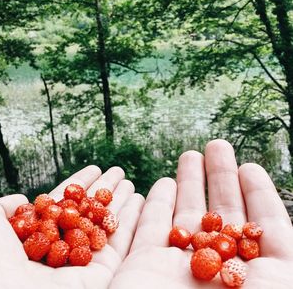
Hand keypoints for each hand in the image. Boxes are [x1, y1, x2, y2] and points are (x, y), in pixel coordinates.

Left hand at [0, 166, 143, 288]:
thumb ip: (2, 210)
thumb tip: (19, 200)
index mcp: (40, 237)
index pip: (66, 204)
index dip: (81, 185)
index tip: (95, 169)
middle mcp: (64, 248)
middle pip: (90, 212)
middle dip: (104, 191)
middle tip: (118, 172)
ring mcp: (85, 261)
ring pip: (107, 225)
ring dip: (121, 202)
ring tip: (130, 182)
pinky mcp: (103, 273)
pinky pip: (122, 242)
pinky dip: (132, 220)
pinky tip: (139, 200)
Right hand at [110, 139, 292, 288]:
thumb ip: (288, 268)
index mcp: (255, 282)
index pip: (261, 229)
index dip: (256, 195)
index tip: (249, 166)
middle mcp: (216, 274)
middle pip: (221, 214)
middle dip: (220, 176)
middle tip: (217, 145)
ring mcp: (176, 270)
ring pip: (184, 215)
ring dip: (188, 182)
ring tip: (191, 153)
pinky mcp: (142, 267)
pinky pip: (149, 227)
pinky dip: (156, 203)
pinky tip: (162, 182)